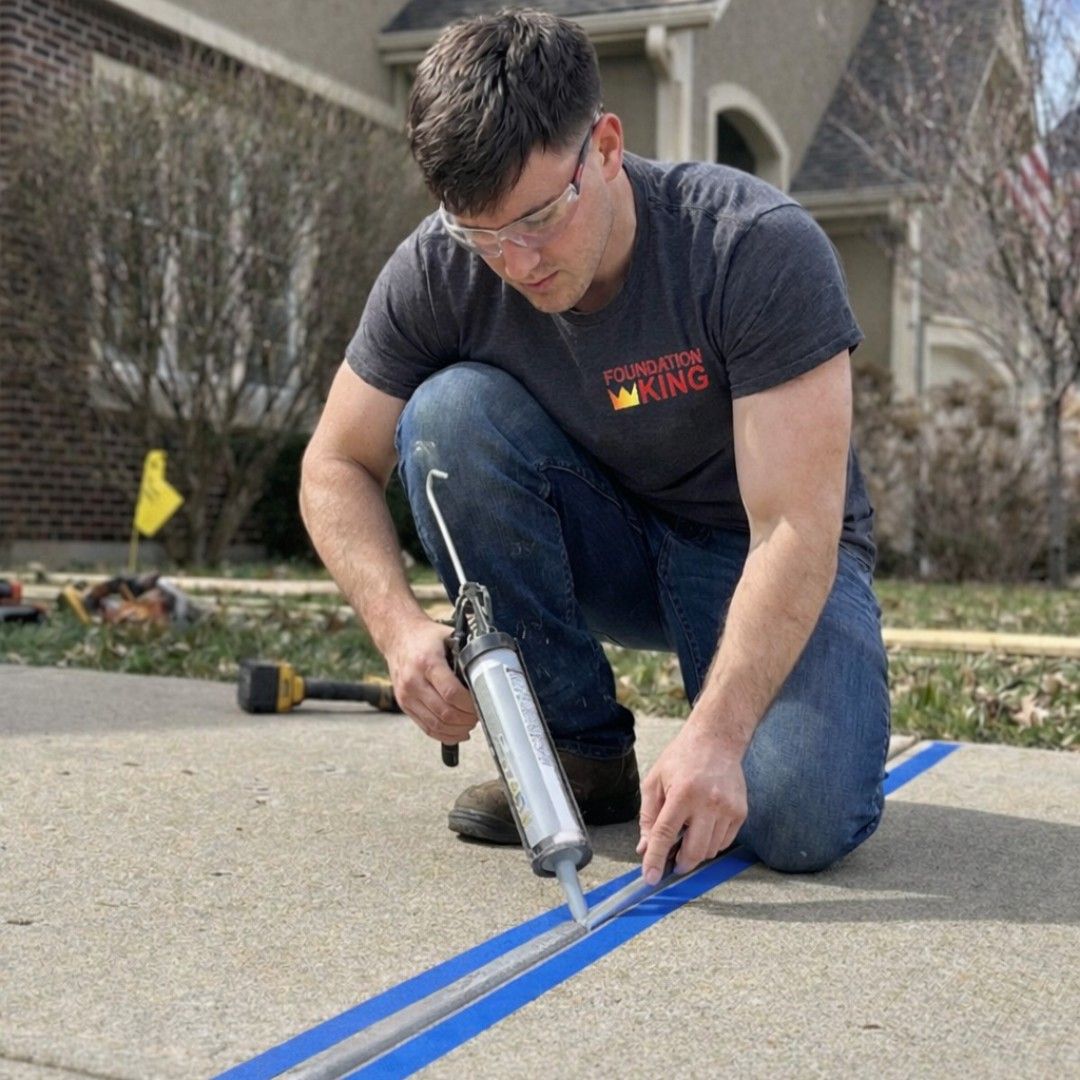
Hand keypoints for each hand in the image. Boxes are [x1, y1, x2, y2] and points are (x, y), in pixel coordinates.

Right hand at [383, 616, 477, 744]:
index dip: (469, 705)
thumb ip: (464, 653)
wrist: (397, 637)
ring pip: (435, 724)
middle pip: (444, 712)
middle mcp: (413, 681)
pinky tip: (456, 732)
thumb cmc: (424, 637)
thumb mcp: (447, 636)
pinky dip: (443, 734)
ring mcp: (406, 695)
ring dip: (456, 730)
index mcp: (427, 662)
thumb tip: (485, 672)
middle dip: (466, 719)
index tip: (481, 704)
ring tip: (470, 725)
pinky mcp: (404, 704)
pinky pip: (425, 727)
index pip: (451, 693)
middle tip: (478, 716)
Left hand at [635, 717, 747, 883]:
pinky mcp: (740, 812)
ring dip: (695, 852)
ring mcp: (727, 809)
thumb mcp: (655, 780)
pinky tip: (703, 827)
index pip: (665, 835)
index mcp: (682, 793)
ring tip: (687, 833)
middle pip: (693, 852)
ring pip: (710, 851)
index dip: (655, 859)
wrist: (717, 740)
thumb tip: (645, 848)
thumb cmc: (681, 758)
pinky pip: (724, 843)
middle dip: (679, 864)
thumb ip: (648, 816)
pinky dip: (711, 843)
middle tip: (671, 862)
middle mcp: (707, 802)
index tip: (650, 878)